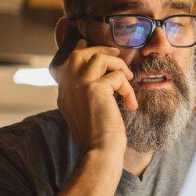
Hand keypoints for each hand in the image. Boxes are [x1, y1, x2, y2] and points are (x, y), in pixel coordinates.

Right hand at [56, 39, 136, 157]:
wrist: (99, 153)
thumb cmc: (99, 139)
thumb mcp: (88, 114)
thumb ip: (88, 96)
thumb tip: (103, 83)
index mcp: (65, 94)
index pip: (68, 63)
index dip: (79, 51)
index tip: (85, 43)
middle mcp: (68, 87)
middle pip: (80, 54)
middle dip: (101, 51)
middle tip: (117, 55)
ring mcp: (79, 86)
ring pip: (99, 58)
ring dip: (119, 66)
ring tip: (129, 79)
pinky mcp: (94, 89)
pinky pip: (117, 77)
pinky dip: (128, 89)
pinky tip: (131, 104)